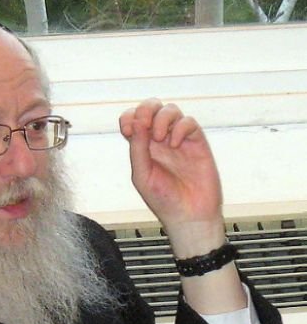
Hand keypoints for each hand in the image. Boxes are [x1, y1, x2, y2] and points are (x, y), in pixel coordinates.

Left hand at [119, 99, 223, 256]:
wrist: (189, 215)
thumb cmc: (163, 199)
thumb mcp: (142, 175)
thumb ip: (137, 148)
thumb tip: (135, 122)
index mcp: (143, 147)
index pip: (132, 119)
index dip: (128, 117)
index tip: (127, 131)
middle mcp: (160, 140)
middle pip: (152, 107)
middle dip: (146, 109)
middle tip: (144, 124)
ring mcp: (179, 140)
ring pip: (171, 110)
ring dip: (162, 118)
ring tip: (160, 138)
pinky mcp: (197, 143)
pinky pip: (189, 122)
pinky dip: (180, 128)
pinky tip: (176, 144)